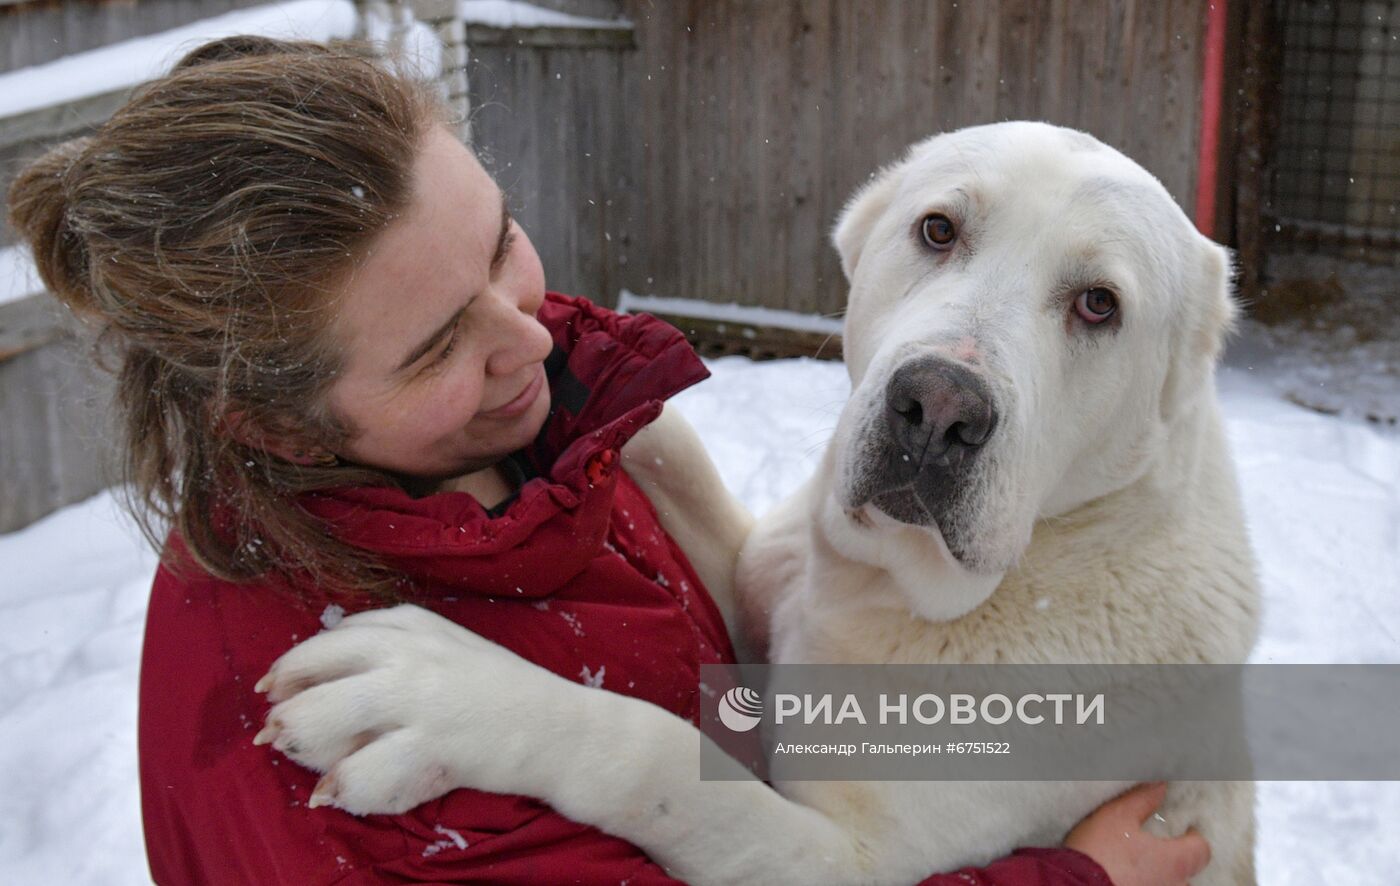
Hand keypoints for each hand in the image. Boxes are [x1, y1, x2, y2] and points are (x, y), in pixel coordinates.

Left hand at [253, 604, 576, 814]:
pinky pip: (358, 772)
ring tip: (306, 767)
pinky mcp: (428, 742)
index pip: (327, 638)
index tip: (276, 692)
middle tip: (272, 736)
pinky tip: (335, 795)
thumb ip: (392, 646)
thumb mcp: (446, 647)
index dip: (292, 669)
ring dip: (299, 746)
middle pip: (309, 670)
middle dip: (281, 708)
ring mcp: (416, 696)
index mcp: (409, 624)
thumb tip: (325, 666)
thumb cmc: (501, 693)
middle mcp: (406, 651)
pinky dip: (339, 788)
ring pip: (318, 718)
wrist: (558, 728)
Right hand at [1064, 782, 1209, 885]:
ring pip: (1169, 885)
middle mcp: (1173, 885)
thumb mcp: (1117, 816)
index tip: (1184, 830)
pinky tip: (1128, 878)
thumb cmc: (1100, 851)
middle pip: (1186, 872)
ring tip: (1140, 866)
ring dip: (1160, 876)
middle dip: (1176, 861)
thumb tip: (1162, 784)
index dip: (1195, 838)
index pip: (1202, 850)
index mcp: (1174, 861)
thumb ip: (1143, 799)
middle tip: (1156, 848)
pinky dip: (1146, 883)